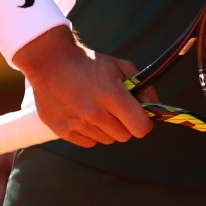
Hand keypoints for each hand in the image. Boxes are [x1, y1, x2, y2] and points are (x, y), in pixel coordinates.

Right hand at [11, 26, 155, 146]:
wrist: (51, 63)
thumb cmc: (90, 64)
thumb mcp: (122, 67)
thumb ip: (144, 88)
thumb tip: (155, 108)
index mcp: (112, 96)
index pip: (140, 128)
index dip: (144, 123)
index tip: (139, 116)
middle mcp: (95, 113)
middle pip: (124, 136)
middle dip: (125, 124)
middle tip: (115, 109)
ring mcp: (78, 124)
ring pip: (107, 140)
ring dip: (106, 128)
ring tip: (96, 108)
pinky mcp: (64, 131)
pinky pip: (89, 143)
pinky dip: (90, 133)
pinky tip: (83, 115)